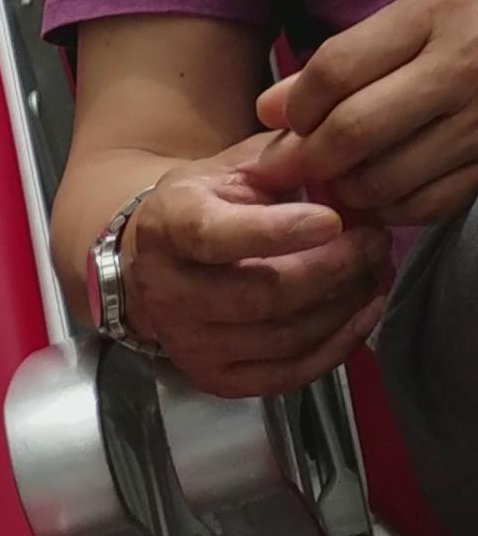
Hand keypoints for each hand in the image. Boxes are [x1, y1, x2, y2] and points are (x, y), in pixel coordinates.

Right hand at [114, 147, 393, 398]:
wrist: (159, 261)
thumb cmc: (211, 204)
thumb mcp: (238, 165)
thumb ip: (287, 157)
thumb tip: (342, 156)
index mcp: (168, 226)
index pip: (217, 237)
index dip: (278, 232)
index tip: (334, 220)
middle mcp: (167, 292)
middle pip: (262, 295)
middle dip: (333, 269)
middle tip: (376, 241)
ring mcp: (188, 343)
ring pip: (282, 337)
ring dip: (343, 305)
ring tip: (375, 271)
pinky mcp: (212, 378)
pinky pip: (286, 375)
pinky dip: (335, 347)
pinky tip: (365, 312)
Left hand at [254, 0, 477, 223]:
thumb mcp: (421, 13)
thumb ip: (345, 59)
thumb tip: (269, 110)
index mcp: (438, 16)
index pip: (336, 71)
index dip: (296, 105)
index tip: (286, 119)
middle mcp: (463, 69)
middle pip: (352, 132)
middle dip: (307, 158)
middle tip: (292, 166)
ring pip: (383, 178)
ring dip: (345, 188)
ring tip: (339, 177)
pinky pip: (424, 206)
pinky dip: (389, 208)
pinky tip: (382, 192)